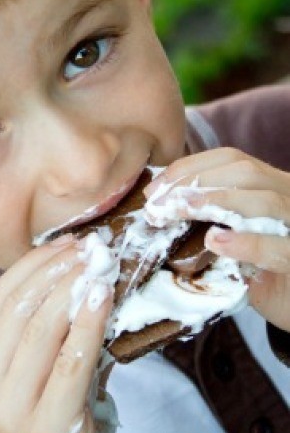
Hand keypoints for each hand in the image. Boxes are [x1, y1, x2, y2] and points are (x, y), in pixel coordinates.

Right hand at [0, 235, 111, 432]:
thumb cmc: (46, 431)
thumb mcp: (28, 384)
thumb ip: (40, 339)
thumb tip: (73, 276)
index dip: (33, 264)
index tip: (65, 243)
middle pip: (18, 308)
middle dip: (57, 268)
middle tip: (89, 246)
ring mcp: (10, 411)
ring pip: (41, 328)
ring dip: (74, 287)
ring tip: (100, 264)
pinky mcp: (45, 429)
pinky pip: (70, 362)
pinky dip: (88, 322)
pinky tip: (103, 297)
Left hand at [144, 148, 289, 331]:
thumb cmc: (262, 272)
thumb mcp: (235, 237)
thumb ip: (211, 216)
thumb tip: (160, 204)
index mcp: (272, 184)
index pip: (230, 160)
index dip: (189, 168)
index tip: (155, 189)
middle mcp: (289, 195)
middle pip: (244, 172)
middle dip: (195, 183)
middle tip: (159, 204)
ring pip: (265, 201)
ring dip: (216, 202)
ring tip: (181, 212)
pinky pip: (277, 247)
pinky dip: (246, 242)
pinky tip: (215, 242)